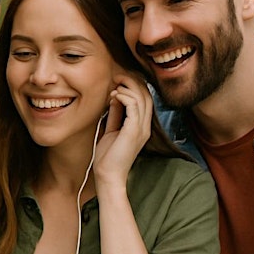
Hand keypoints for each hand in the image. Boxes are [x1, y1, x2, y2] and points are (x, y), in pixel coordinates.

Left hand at [93, 73, 151, 187]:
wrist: (108, 175)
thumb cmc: (108, 156)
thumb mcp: (111, 130)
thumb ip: (116, 114)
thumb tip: (115, 97)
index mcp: (141, 126)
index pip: (145, 99)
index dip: (134, 86)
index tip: (118, 81)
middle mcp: (145, 126)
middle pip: (146, 95)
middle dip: (132, 82)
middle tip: (117, 78)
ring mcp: (141, 128)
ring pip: (142, 98)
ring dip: (127, 87)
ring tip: (114, 86)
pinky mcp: (134, 131)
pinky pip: (134, 105)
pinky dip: (124, 97)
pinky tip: (114, 96)